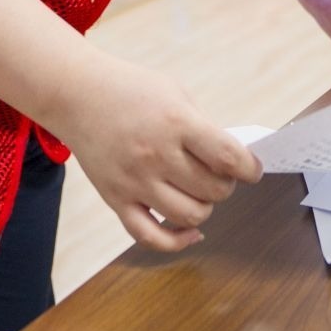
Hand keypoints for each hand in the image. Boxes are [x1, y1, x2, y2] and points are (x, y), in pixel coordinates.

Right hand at [52, 60, 261, 252]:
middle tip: (221, 174)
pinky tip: (189, 231)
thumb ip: (203, 127)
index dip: (249, 168)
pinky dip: (176, 241)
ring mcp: (134, 181)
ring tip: (200, 192)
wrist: (77, 94)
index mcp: (176, 123)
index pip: (228, 158)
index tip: (253, 170)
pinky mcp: (116, 200)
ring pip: (190, 216)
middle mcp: (156, 155)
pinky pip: (150, 237)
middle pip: (213, 191)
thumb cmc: (131, 90)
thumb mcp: (176, 94)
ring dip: (205, 208)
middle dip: (226, 185)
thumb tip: (232, 161)